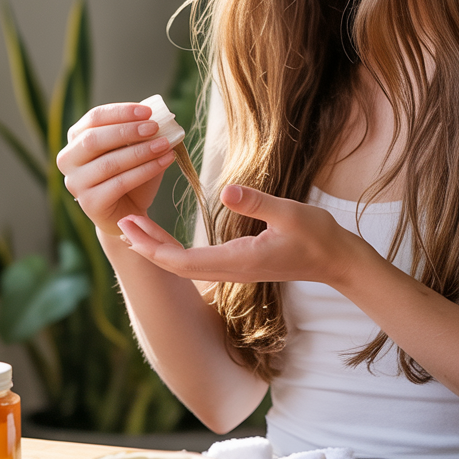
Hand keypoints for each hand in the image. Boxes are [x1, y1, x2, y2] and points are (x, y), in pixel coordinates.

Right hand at [56, 102, 175, 234]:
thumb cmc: (131, 175)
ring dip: (140, 151)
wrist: (128, 212)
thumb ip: (141, 131)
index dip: (121, 112)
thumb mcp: (135, 148)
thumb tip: (163, 115)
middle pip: (94, 139)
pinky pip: (119, 184)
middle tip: (155, 128)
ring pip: (108, 163)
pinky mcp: (90, 203)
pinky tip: (164, 162)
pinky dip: (145, 171)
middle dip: (127, 131)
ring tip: (165, 145)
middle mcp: (68, 160)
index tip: (148, 112)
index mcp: (76, 138)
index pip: (94, 118)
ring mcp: (76, 183)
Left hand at [116, 184, 370, 287]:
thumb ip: (258, 202)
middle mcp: (230, 269)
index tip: (131, 226)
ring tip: (136, 225)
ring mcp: (234, 268)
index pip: (183, 261)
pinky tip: (167, 235)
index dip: (153, 245)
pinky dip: (175, 248)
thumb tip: (226, 189)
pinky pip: (197, 260)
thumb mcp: (291, 213)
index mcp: (238, 260)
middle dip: (147, 245)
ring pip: (185, 264)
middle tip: (121, 222)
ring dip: (158, 246)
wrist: (336, 261)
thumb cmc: (318, 236)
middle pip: (177, 264)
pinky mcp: (239, 263)